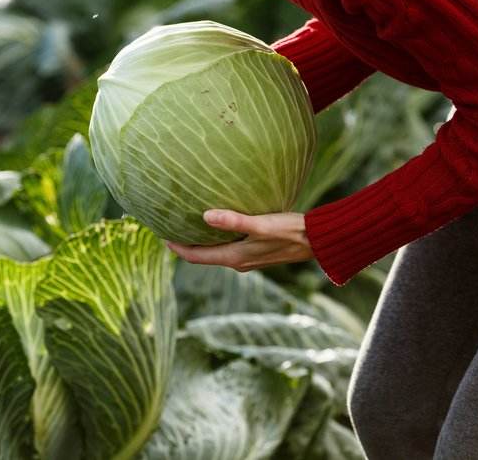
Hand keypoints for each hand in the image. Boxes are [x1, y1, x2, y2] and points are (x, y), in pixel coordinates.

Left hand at [165, 209, 313, 271]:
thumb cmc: (291, 231)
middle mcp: (238, 261)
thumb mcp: (261, 224)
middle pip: (201, 255)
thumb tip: (205, 216)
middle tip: (168, 226)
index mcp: (234, 258)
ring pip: (214, 251)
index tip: (159, 233)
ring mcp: (247, 257)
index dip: (175, 246)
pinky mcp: (256, 251)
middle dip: (183, 242)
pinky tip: (215, 222)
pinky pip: (227, 246)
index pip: (194, 255)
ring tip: (186, 223)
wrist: (318, 241)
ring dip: (199, 240)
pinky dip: (215, 237)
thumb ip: (234, 221)